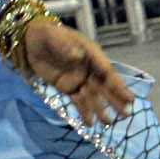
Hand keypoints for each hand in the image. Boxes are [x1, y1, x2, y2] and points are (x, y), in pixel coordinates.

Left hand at [17, 17, 131, 126]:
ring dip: (100, 110)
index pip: (106, 71)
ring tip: (108, 124)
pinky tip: (89, 123)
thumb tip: (77, 55)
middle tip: (127, 114)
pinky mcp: (67, 87)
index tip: (129, 97)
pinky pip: (77, 101)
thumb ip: (65, 46)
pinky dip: (83, 112)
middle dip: (115, 100)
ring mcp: (78, 79)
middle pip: (104, 87)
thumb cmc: (46, 34)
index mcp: (91, 54)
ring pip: (93, 97)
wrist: (31, 40)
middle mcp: (89, 68)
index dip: (118, 84)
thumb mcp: (54, 36)